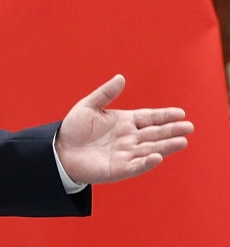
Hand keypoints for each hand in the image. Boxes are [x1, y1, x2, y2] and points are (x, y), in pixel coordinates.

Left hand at [55, 74, 192, 184]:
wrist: (58, 151)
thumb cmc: (73, 129)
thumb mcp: (88, 106)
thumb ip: (105, 94)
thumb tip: (120, 77)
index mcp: (125, 122)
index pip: (149, 118)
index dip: (165, 116)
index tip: (180, 113)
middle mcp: (129, 138)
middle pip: (155, 133)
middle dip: (171, 131)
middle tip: (188, 127)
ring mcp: (125, 154)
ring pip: (150, 149)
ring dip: (166, 146)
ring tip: (182, 141)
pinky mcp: (118, 169)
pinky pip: (135, 165)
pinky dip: (146, 162)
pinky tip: (157, 156)